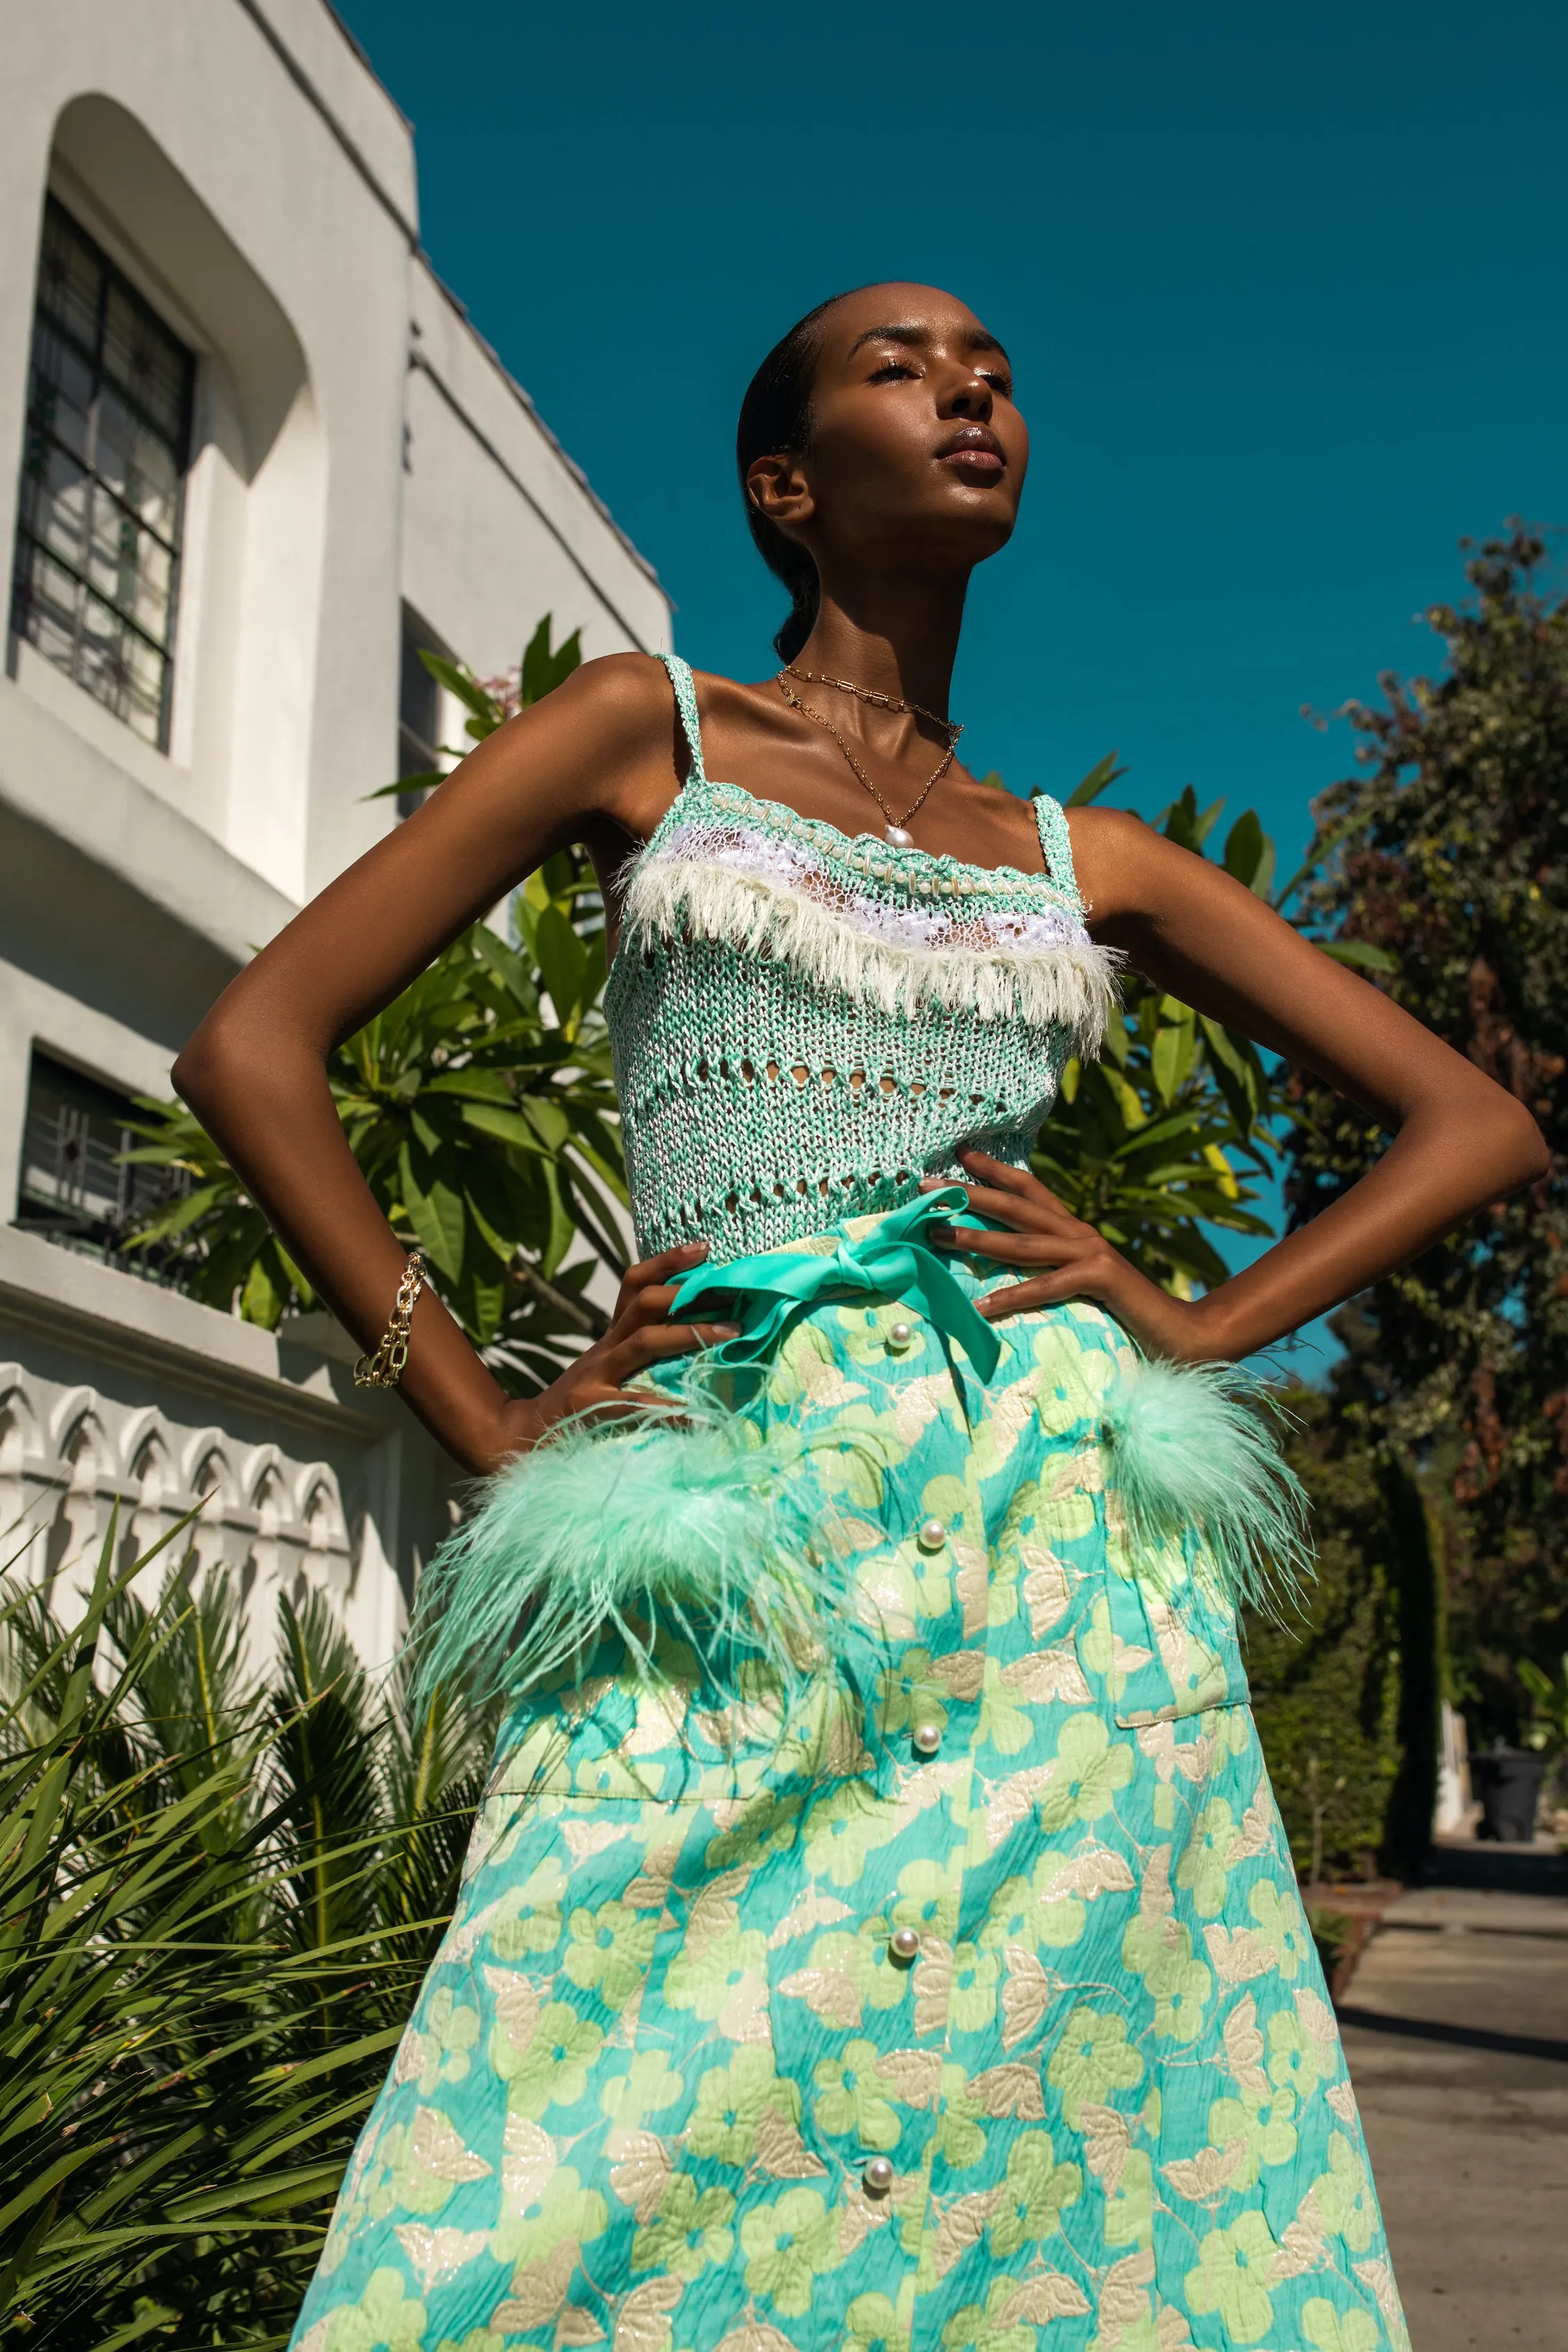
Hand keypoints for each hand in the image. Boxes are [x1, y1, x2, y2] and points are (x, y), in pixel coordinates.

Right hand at [480, 1241, 738, 1469]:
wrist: (525, 1435)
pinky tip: (699, 1416)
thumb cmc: (580, 1402)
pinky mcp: (592, 1408)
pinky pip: (636, 1404)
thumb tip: (700, 1335)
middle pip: (642, 1304)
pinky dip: (670, 1409)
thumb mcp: (608, 1368)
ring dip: (690, 1334)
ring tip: (731, 1334)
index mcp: (611, 1336)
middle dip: (687, 1293)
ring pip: (644, 1342)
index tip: (705, 1247)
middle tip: (733, 1291)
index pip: (635, 1284)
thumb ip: (643, 1352)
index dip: (667, 1262)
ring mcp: (596, 1376)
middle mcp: (605, 1348)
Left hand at [922, 1151, 1234, 1363]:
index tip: (958, 1153)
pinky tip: (983, 1307)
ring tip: (939, 1234)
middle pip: (1017, 1204)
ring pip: (1024, 1241)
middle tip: (926, 1185)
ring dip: (978, 1237)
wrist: (1182, 1335)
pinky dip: (1013, 1297)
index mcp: (1073, 1229)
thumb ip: (1047, 1271)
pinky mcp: (1100, 1279)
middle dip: (969, 1192)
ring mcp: (1091, 1253)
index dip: (994, 1169)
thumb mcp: (1077, 1284)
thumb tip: (1000, 1273)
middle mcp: (1079, 1233)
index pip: (1029, 1188)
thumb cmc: (1125, 1314)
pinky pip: (1047, 1286)